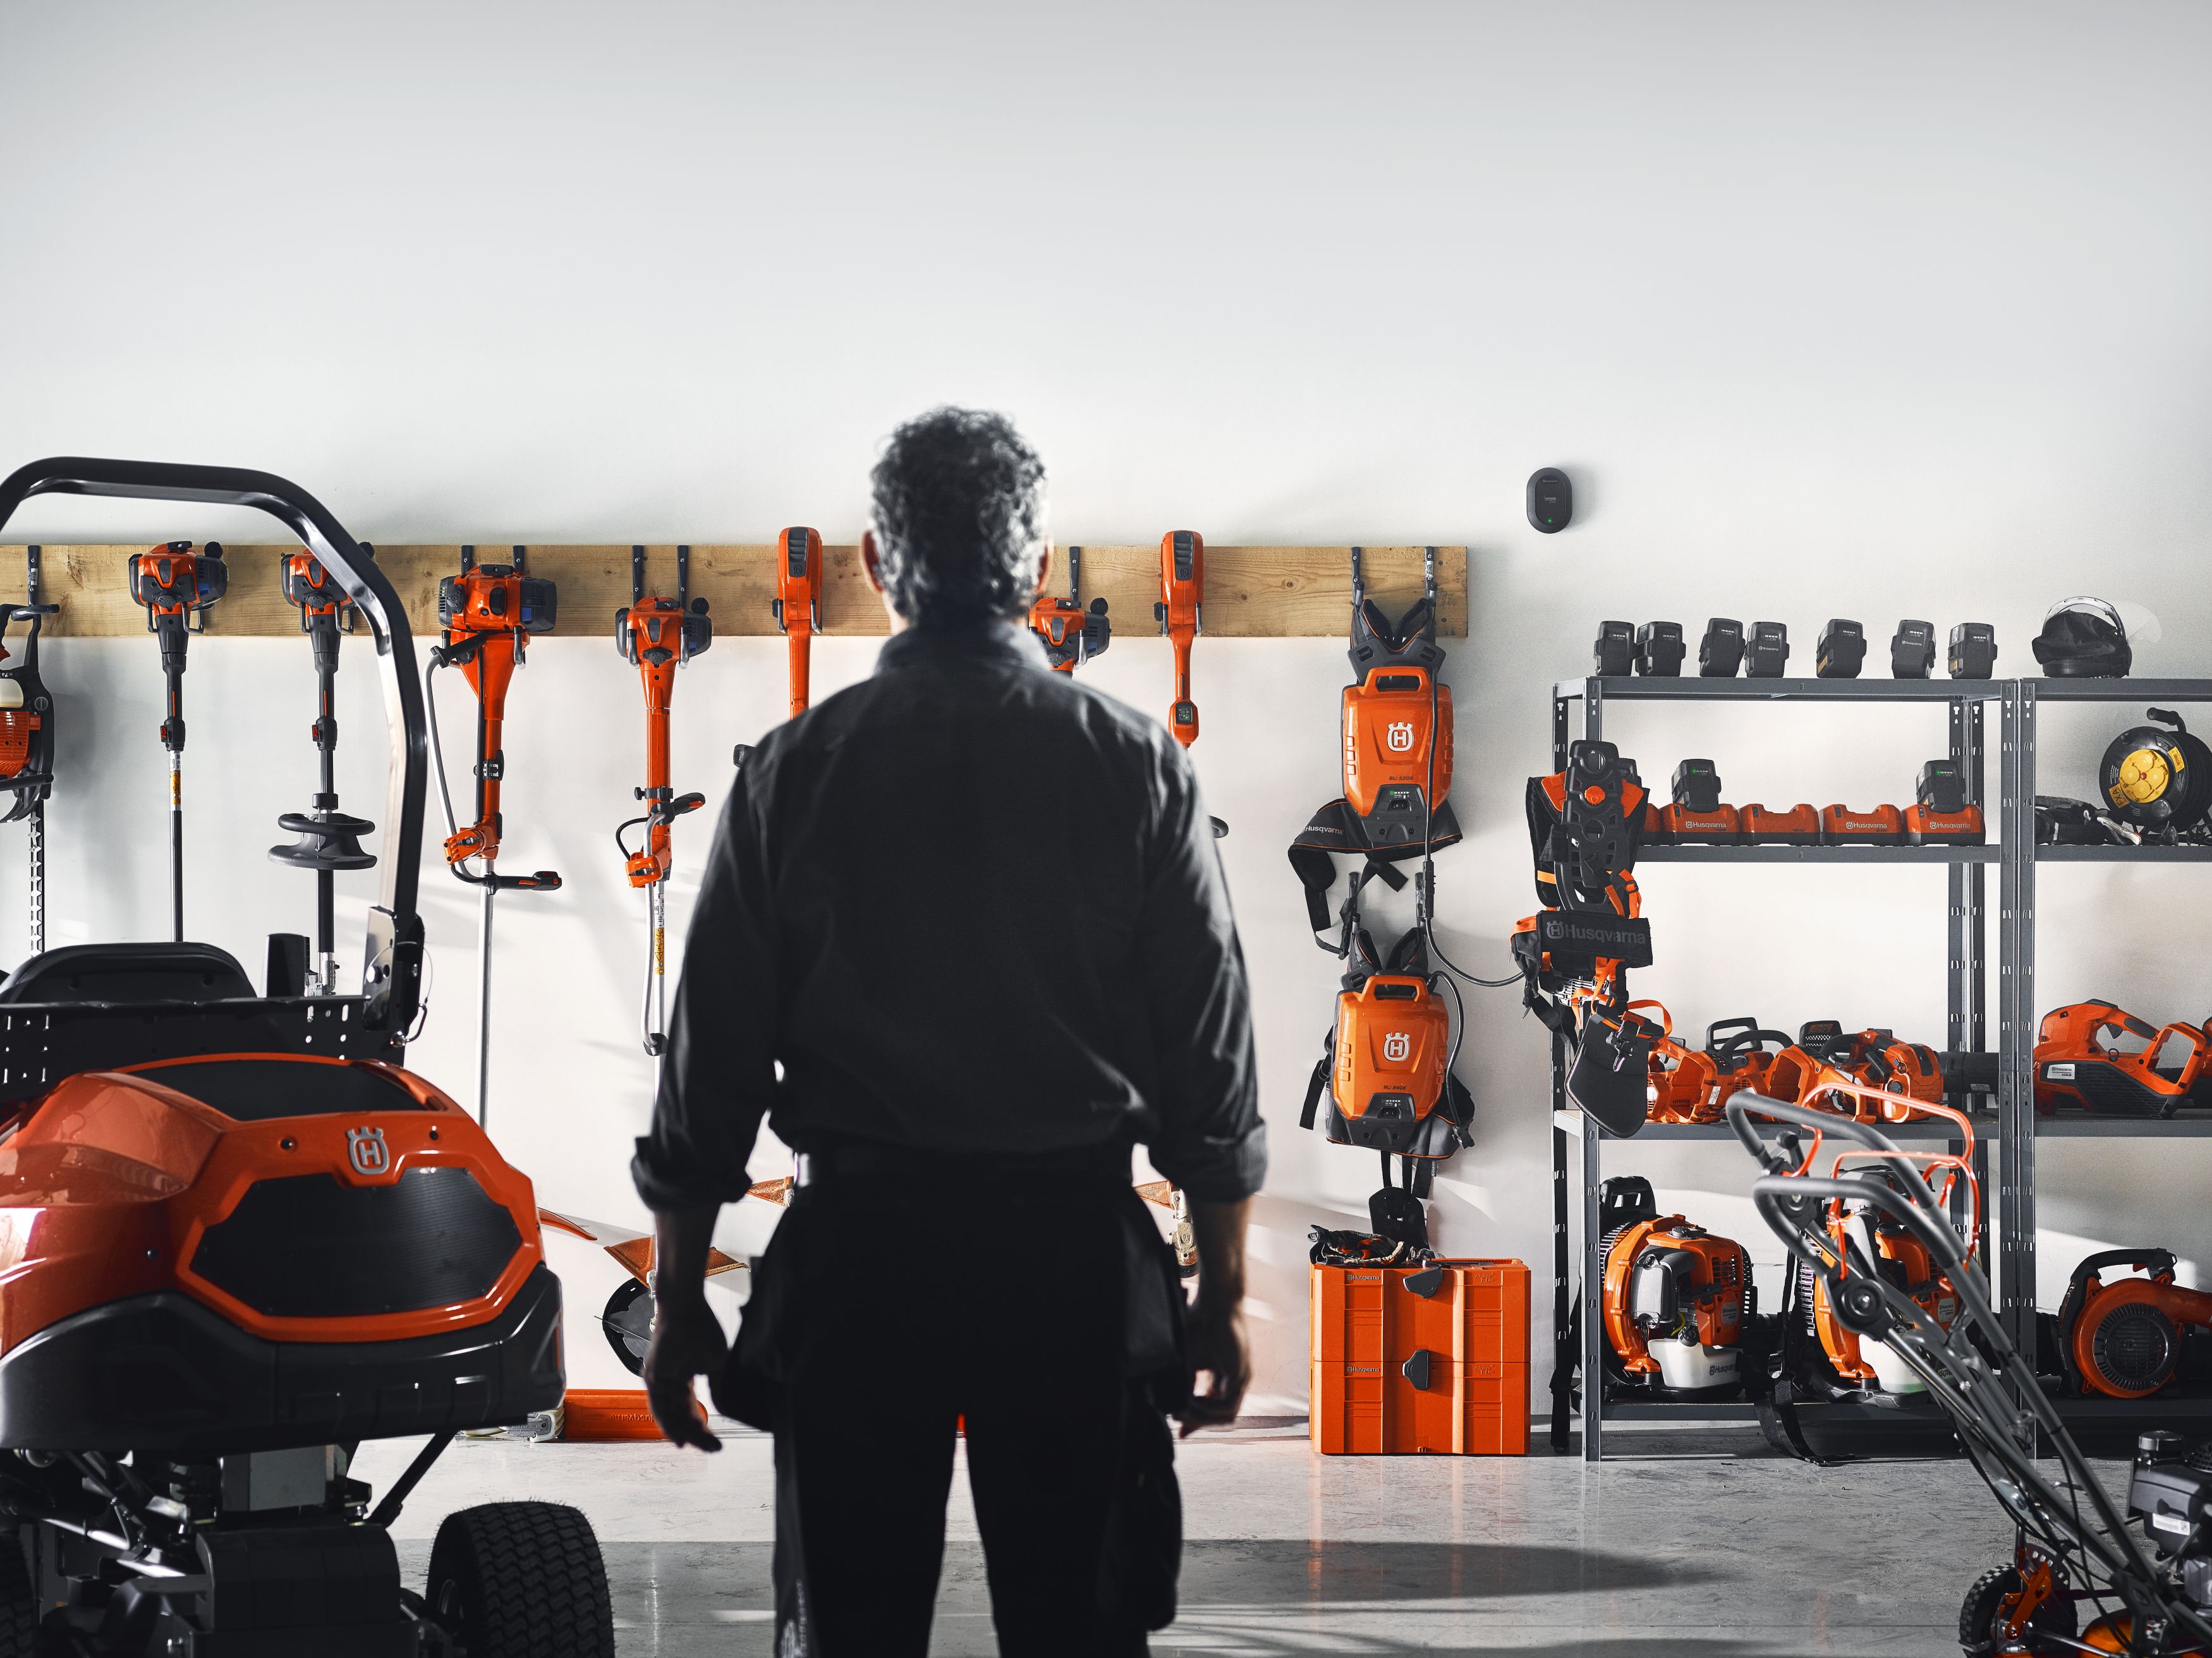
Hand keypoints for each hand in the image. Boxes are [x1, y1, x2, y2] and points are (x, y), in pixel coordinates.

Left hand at [641, 1294, 727, 1452]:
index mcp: (679, 1380)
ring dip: (684, 1433)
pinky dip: (671, 1421)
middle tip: (715, 1449)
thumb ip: (715, 1386)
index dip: (700, 1428)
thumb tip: (719, 1407)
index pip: (689, 1410)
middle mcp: (665, 1383)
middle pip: (678, 1418)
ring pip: (668, 1416)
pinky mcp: (653, 1375)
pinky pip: (661, 1404)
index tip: (713, 1444)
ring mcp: (657, 1380)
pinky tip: (684, 1432)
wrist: (687, 1306)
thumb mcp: (715, 1363)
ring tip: (699, 1446)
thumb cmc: (701, 1328)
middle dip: (696, 1436)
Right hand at [1176, 1299, 1248, 1436]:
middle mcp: (1235, 1379)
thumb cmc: (1198, 1323)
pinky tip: (1191, 1402)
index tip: (1180, 1431)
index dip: (1196, 1420)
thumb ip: (1184, 1382)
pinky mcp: (1242, 1375)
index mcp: (1223, 1374)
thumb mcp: (1186, 1358)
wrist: (1214, 1303)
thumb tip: (1172, 1404)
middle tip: (1177, 1422)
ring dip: (1202, 1418)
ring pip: (1226, 1414)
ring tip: (1181, 1411)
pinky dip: (1208, 1408)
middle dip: (1198, 1423)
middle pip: (1221, 1415)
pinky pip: (1227, 1404)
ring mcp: (1241, 1378)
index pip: (1213, 1406)